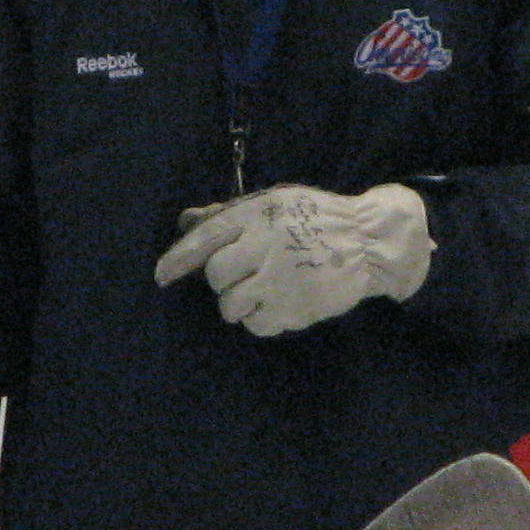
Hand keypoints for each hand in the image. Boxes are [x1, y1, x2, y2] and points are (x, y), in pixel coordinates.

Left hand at [153, 184, 433, 336]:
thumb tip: (185, 221)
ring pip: (231, 306)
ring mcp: (281, 280)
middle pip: (216, 276)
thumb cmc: (314, 218)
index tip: (161, 276)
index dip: (179, 259)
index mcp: (258, 215)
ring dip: (240, 303)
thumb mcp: (273, 203)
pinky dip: (262, 319)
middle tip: (243, 275)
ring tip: (263, 291)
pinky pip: (257, 326)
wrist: (369, 241)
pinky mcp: (295, 309)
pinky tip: (280, 303)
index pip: (207, 238)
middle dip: (222, 280)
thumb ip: (228, 214)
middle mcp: (266, 246)